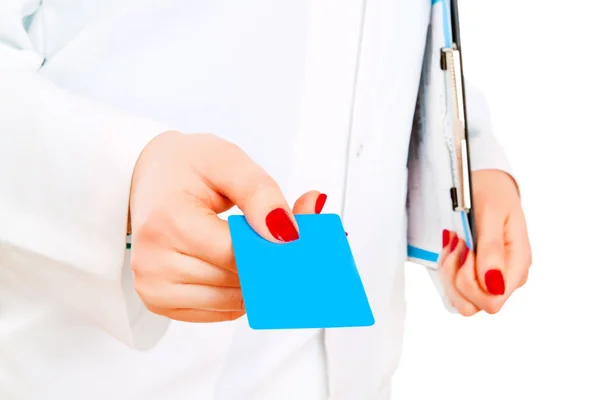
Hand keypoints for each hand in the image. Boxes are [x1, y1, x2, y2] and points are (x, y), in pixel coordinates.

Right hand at [128, 131, 326, 322]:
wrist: (146, 176)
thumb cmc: (184, 167)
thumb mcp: (226, 160)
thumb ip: (261, 193)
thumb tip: (288, 234)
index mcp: (167, 221)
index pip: (236, 254)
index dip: (273, 249)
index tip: (299, 241)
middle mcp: (153, 260)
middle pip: (235, 280)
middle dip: (269, 263)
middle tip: (285, 238)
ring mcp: (153, 286)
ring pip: (232, 301)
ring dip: (255, 280)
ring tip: (257, 248)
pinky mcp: (159, 301)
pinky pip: (219, 311)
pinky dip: (238, 293)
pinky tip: (239, 266)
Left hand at [437, 170, 531, 315]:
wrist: (486, 184)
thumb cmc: (491, 194)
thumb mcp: (491, 214)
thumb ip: (492, 249)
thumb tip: (494, 285)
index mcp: (518, 264)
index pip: (493, 301)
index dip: (470, 282)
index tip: (466, 250)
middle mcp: (508, 278)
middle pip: (475, 304)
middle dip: (455, 276)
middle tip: (457, 242)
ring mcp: (492, 279)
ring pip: (462, 300)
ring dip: (449, 272)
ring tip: (454, 242)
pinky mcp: (477, 276)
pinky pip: (455, 288)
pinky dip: (446, 269)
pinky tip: (451, 248)